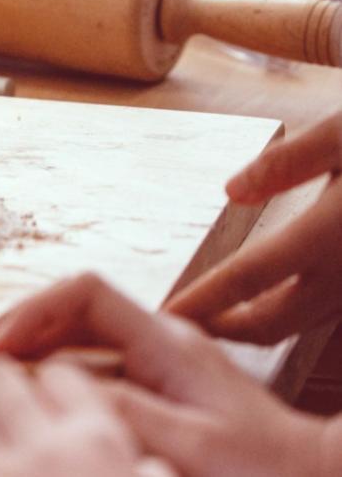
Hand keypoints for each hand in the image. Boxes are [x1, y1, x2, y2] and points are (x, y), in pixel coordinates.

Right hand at [0, 273, 333, 475]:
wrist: (309, 471)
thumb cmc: (262, 464)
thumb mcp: (193, 444)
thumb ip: (129, 412)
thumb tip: (63, 387)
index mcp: (168, 342)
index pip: (86, 293)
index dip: (34, 310)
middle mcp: (161, 337)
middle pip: (75, 306)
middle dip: (23, 324)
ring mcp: (160, 354)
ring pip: (82, 330)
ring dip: (35, 344)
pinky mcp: (160, 376)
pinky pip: (96, 356)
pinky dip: (57, 365)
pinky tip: (37, 387)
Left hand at [165, 113, 341, 342]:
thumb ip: (287, 163)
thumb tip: (232, 191)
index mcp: (328, 233)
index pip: (248, 278)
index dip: (204, 300)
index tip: (166, 316)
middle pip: (274, 321)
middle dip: (225, 329)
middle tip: (183, 325)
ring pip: (305, 323)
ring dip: (259, 326)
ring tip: (217, 319)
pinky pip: (332, 311)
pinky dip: (295, 314)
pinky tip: (273, 300)